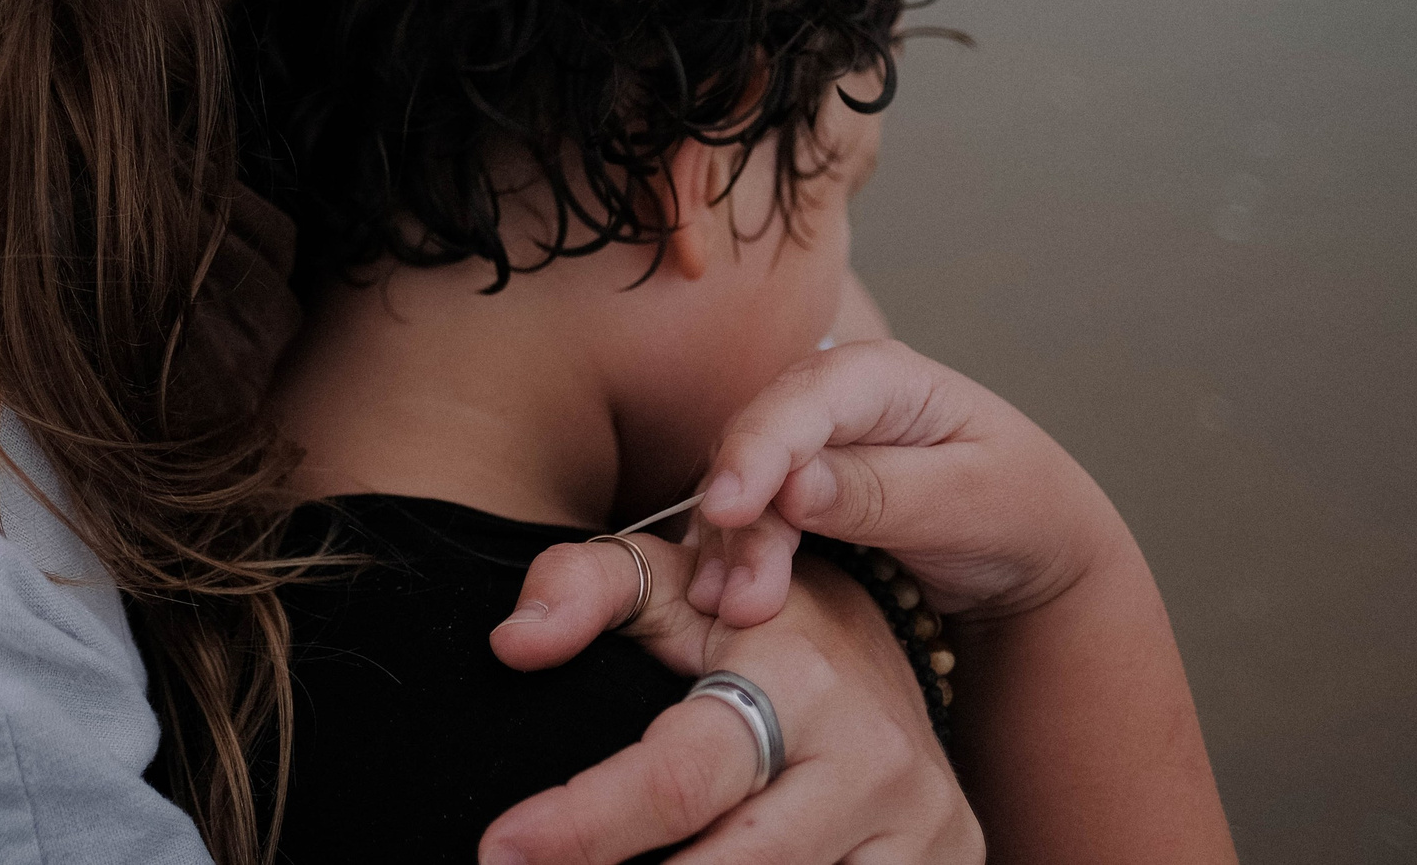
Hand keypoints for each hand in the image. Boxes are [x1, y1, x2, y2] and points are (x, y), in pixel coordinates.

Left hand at [479, 534, 978, 864]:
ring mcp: (917, 827)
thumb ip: (581, 585)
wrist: (886, 646)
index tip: (499, 851)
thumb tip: (513, 641)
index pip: (677, 778)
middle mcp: (867, 760)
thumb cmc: (748, 620)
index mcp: (796, 681)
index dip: (582, 825)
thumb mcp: (670, 580)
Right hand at [685, 340, 1129, 627]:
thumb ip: (883, 492)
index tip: (728, 510)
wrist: (1029, 552)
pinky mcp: (783, 496)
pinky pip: (741, 524)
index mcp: (880, 377)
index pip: (801, 403)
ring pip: (735, 488)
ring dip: (728, 552)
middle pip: (755, 449)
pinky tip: (724, 604)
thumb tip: (791, 487)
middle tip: (744, 602)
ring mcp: (798, 449)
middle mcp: (823, 402)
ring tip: (732, 613)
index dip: (756, 452)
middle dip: (741, 524)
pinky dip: (729, 563)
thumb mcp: (971, 501)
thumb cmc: (1018, 510)